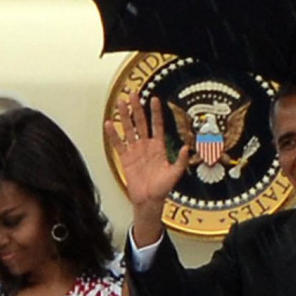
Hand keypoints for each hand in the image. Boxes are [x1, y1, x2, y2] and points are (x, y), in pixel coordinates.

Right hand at [104, 96, 189, 243]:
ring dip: (125, 116)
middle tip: (133, 94)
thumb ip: (180, 160)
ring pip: (129, 129)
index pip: (157, 125)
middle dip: (137, 108)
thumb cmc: (162, 188)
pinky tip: (109, 124)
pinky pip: (118, 144)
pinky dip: (113, 134)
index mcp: (159, 147)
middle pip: (141, 122)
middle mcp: (146, 146)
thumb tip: (186, 148)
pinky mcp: (125, 158)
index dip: (156, 112)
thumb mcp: (175, 174)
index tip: (155, 99)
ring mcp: (135, 151)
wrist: (149, 200)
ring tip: (120, 103)